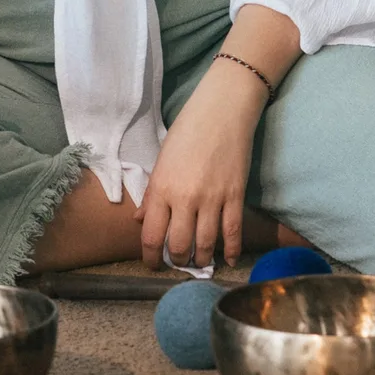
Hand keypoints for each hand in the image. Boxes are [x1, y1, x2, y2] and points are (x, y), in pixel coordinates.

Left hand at [138, 65, 266, 268]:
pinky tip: (227, 260)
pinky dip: (230, 251)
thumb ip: (152, 194)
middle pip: (179, 246)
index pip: (151, 235)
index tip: (152, 263)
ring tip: (199, 262)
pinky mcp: (235, 196)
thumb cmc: (187, 132)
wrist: (222, 111)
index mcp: (162, 189)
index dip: (150, 257)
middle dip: (177, 261)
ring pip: (206, 244)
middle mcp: (185, 199)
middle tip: (177, 263)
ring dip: (201, 259)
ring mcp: (213, 199)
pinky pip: (233, 232)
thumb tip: (139, 219)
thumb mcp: (162, 161)